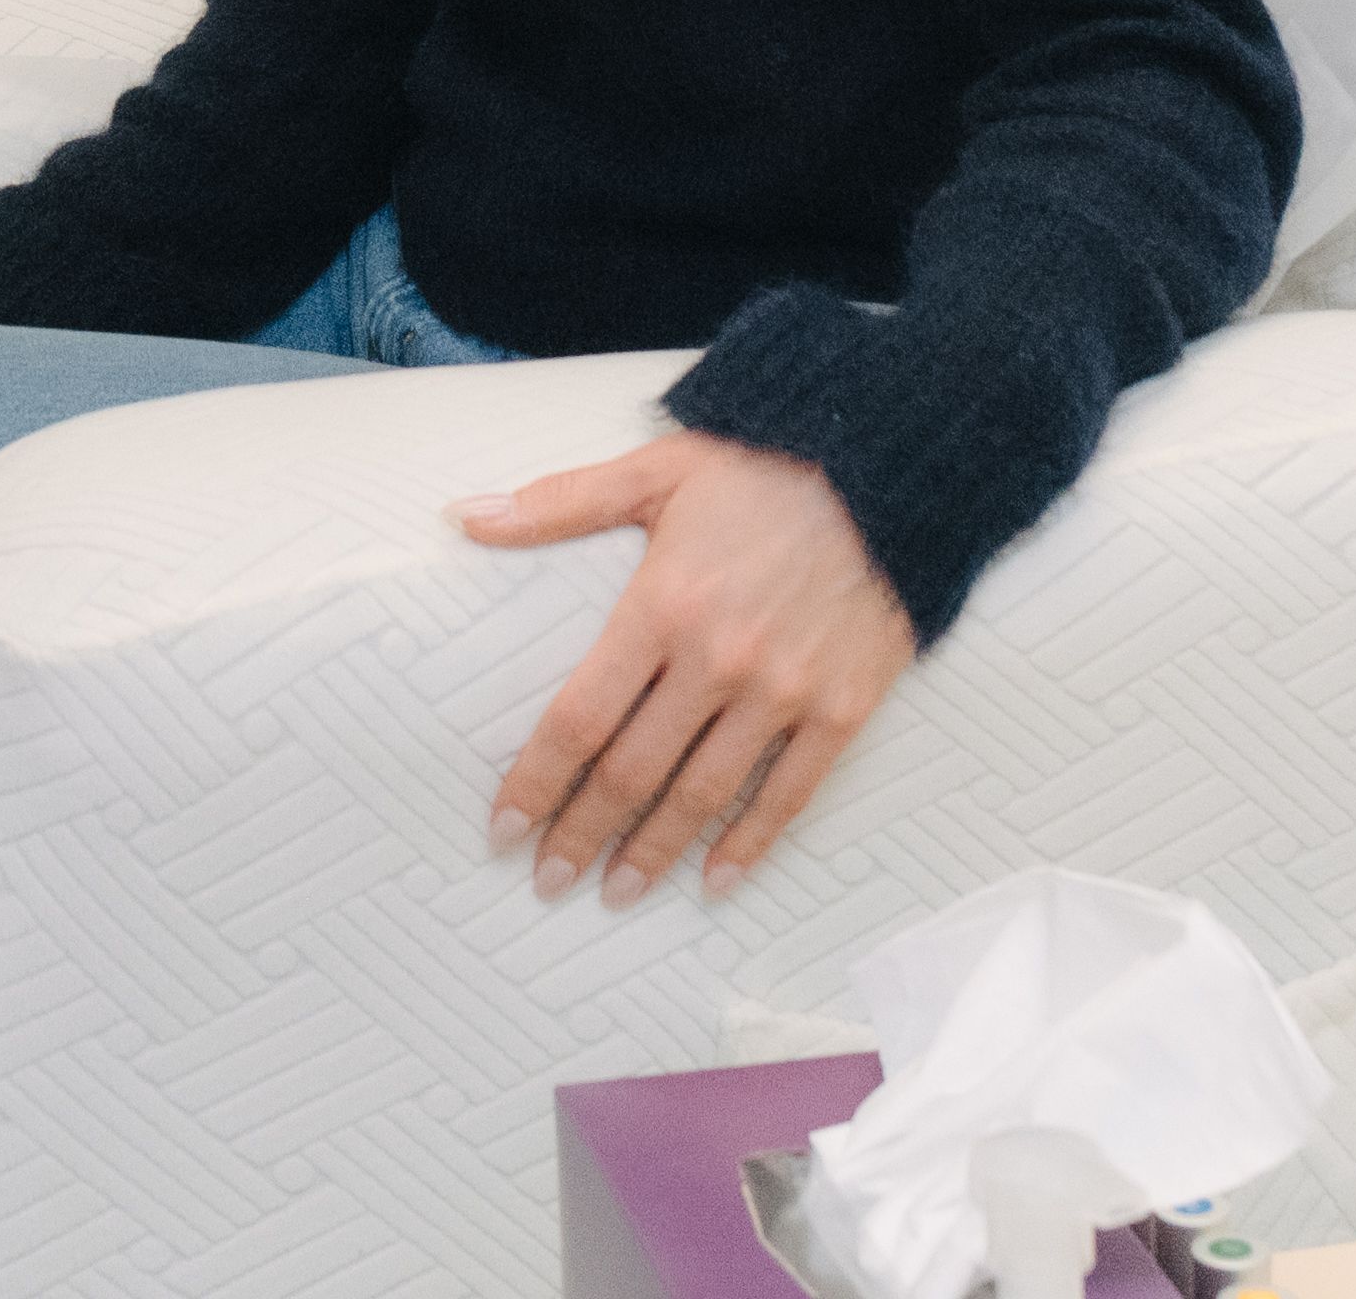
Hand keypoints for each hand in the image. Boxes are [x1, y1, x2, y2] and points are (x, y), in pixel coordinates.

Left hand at [456, 430, 916, 906]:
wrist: (891, 466)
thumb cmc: (765, 466)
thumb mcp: (656, 469)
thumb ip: (558, 502)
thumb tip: (465, 517)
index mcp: (663, 605)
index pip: (580, 718)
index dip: (536, 782)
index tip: (504, 828)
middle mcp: (719, 659)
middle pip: (632, 772)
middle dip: (582, 834)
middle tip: (549, 879)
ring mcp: (784, 690)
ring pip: (703, 795)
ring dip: (654, 852)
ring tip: (616, 890)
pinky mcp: (842, 707)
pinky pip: (789, 794)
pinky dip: (750, 844)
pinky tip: (716, 879)